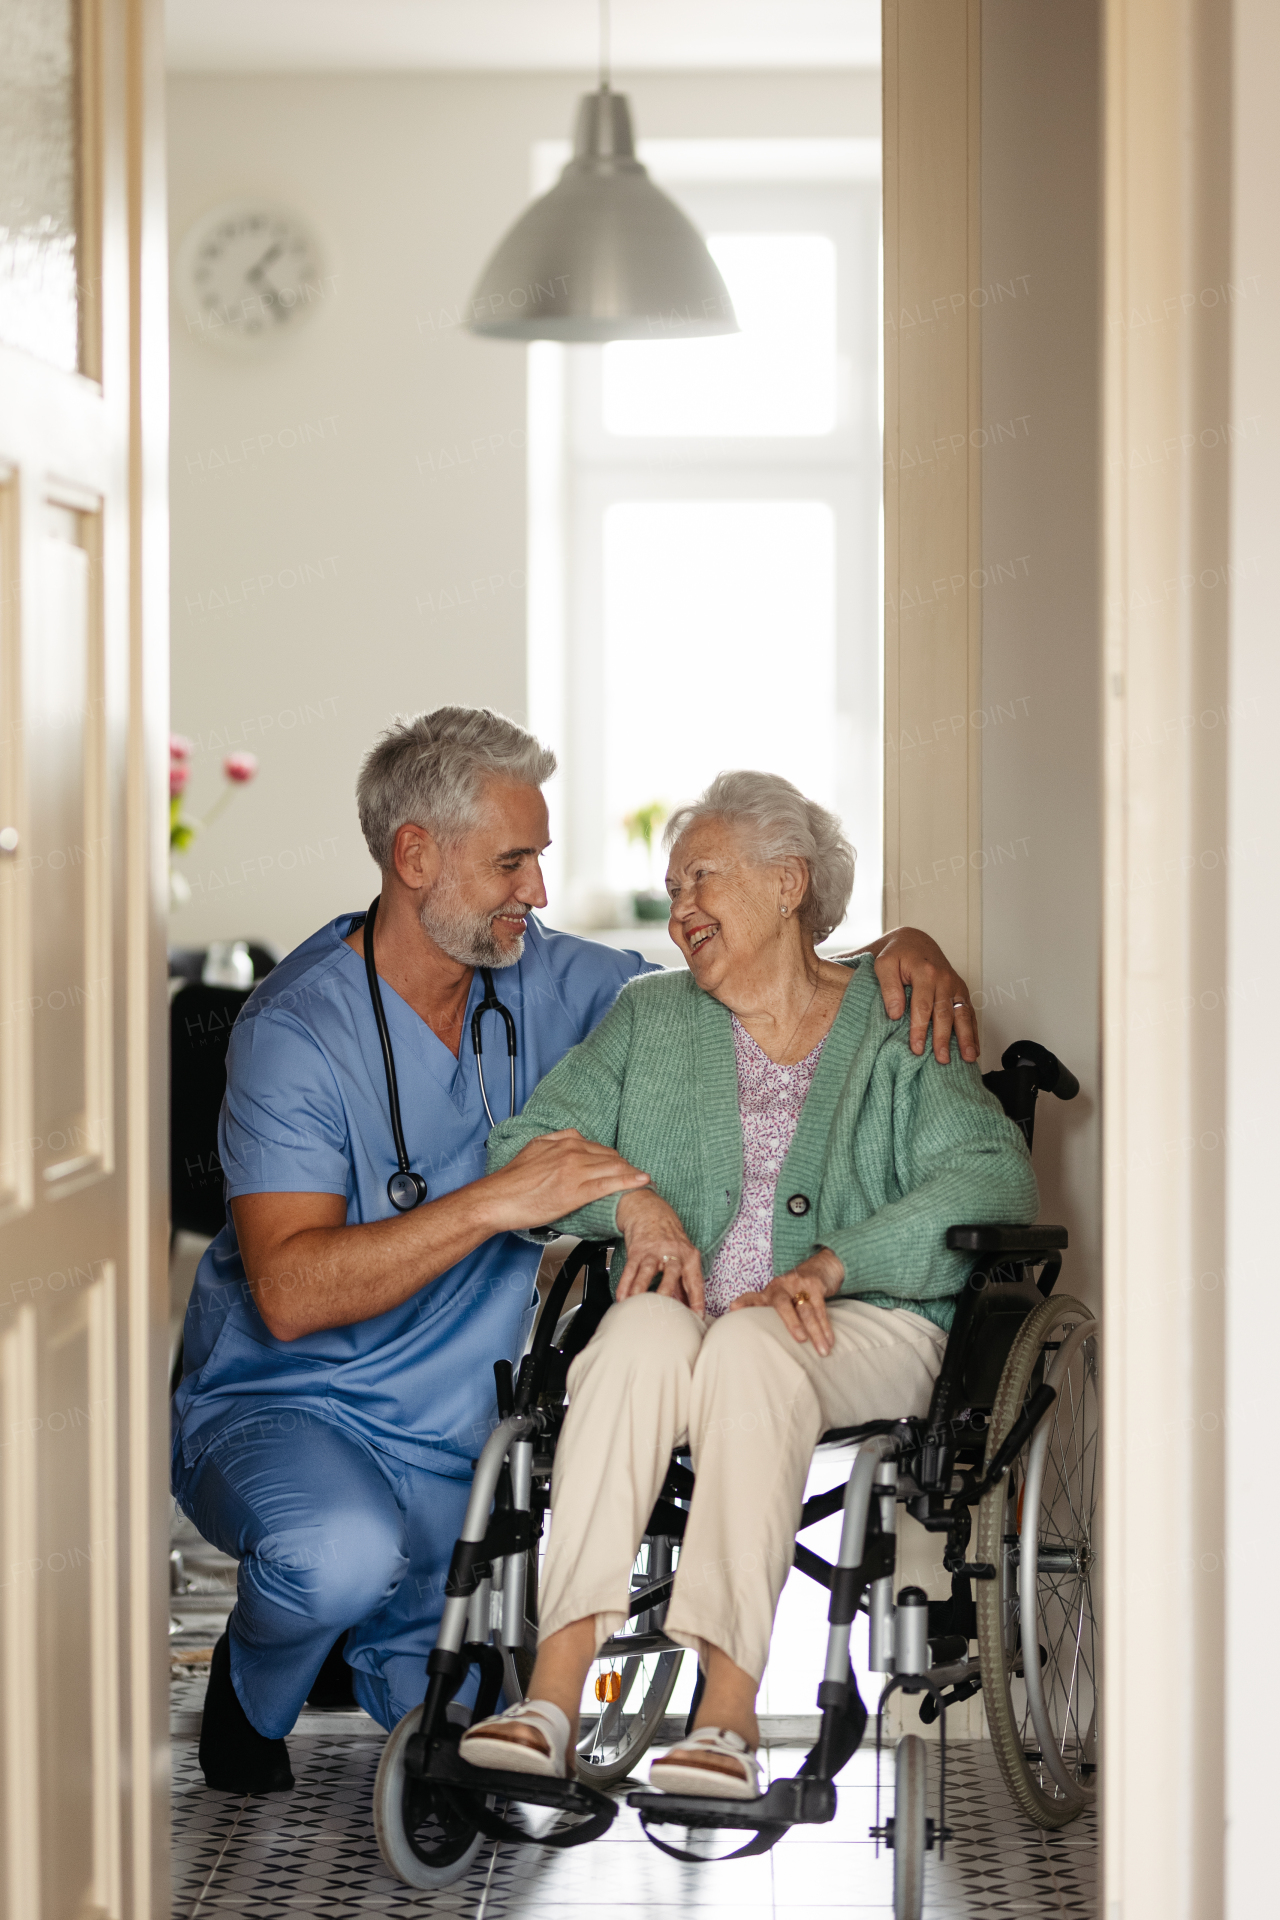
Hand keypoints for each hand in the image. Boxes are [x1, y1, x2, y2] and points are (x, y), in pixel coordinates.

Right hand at [487, 1130, 648, 1230]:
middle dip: (625, 1166)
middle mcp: (571, 1151)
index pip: (598, 1147)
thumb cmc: (511, 1181)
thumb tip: (567, 1139)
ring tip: (644, 1180)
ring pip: (612, 1168)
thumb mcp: (533, 1148)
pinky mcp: (575, 1191)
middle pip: (610, 1156)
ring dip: (631, 1173)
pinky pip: (608, 1184)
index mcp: (563, 1142)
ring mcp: (575, 1170)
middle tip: (636, 1176)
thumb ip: (554, 1141)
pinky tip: (641, 1182)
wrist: (497, 1199)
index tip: (621, 1165)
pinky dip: (628, 1182)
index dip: (613, 1158)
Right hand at [615, 1189, 704, 1314]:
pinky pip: (630, 1269)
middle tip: (665, 1313)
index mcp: (689, 1256)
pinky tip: (622, 1298)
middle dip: (668, 1294)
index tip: (697, 1316)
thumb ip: (685, 1283)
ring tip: (637, 1306)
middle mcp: (673, 1252)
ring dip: (641, 1290)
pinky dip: (625, 1285)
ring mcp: (653, 1251)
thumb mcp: (684, 1257)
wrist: (650, 1210)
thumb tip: (689, 1310)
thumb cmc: (670, 1238)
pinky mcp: (637, 1250)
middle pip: (671, 1274)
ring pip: (647, 1272)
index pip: (695, 1280)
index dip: (697, 1299)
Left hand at [729, 1248, 844, 1356]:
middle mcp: (780, 1287)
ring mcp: (798, 1284)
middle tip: (800, 1339)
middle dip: (791, 1323)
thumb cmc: (794, 1291)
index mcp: (768, 1292)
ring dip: (817, 1332)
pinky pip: (821, 1308)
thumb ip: (765, 1311)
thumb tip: (748, 1332)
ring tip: (823, 1351)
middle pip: (783, 1305)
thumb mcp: (779, 1298)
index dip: (744, 1302)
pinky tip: (830, 1341)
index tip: (733, 1308)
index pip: (753, 1298)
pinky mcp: (815, 1284)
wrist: (820, 1266)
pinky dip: (826, 1326)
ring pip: (807, 1311)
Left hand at [873, 928, 978, 1063]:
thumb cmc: (897, 956)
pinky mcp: (961, 991)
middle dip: (944, 1038)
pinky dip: (973, 1032)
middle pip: (945, 1013)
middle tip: (941, 1059)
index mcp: (925, 971)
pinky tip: (974, 1049)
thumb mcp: (884, 964)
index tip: (917, 1048)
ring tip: (968, 1058)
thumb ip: (888, 987)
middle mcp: (944, 979)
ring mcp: (955, 985)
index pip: (922, 1005)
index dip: (920, 1028)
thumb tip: (895, 1014)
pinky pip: (969, 1013)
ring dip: (966, 1037)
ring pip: (962, 1014)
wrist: (915, 942)